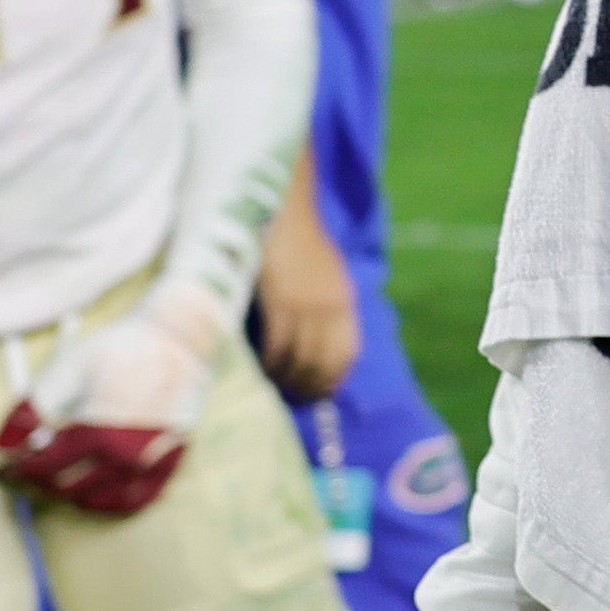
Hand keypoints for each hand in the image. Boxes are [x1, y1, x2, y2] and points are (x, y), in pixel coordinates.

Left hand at [0, 281, 229, 518]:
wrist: (179, 340)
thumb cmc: (120, 349)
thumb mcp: (67, 369)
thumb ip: (30, 409)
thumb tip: (1, 446)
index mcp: (95, 434)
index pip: (44, 468)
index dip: (21, 467)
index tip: (12, 461)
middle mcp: (124, 457)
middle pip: (68, 488)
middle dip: (43, 480)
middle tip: (33, 468)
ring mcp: (150, 464)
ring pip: (100, 501)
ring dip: (74, 494)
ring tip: (63, 477)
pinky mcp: (169, 464)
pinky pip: (135, 501)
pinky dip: (111, 501)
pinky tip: (98, 488)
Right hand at [249, 187, 361, 403]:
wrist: (281, 211)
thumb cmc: (298, 244)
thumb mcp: (326, 277)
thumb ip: (327, 308)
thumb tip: (318, 345)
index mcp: (345, 301)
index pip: (347, 353)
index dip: (334, 378)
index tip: (320, 394)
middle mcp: (331, 308)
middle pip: (323, 362)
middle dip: (309, 386)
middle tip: (293, 399)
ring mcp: (306, 306)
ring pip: (299, 358)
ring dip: (287, 378)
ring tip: (275, 386)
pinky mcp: (280, 303)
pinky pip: (277, 345)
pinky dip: (270, 362)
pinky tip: (262, 367)